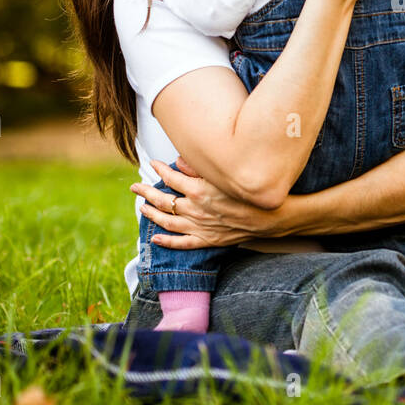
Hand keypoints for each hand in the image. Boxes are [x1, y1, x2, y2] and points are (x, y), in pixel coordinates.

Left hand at [130, 159, 276, 248]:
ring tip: (142, 207)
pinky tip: (155, 237)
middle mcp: (195, 210)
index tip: (153, 164)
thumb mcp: (225, 175)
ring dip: (151, 214)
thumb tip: (179, 160)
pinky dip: (166, 241)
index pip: (170, 178)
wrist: (269, 217)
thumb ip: (200, 168)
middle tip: (135, 186)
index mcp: (198, 191)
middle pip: (163, 200)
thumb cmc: (249, 192)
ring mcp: (199, 227)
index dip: (159, 170)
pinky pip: (182, 243)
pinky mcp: (207, 240)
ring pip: (167, 222)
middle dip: (146, 192)